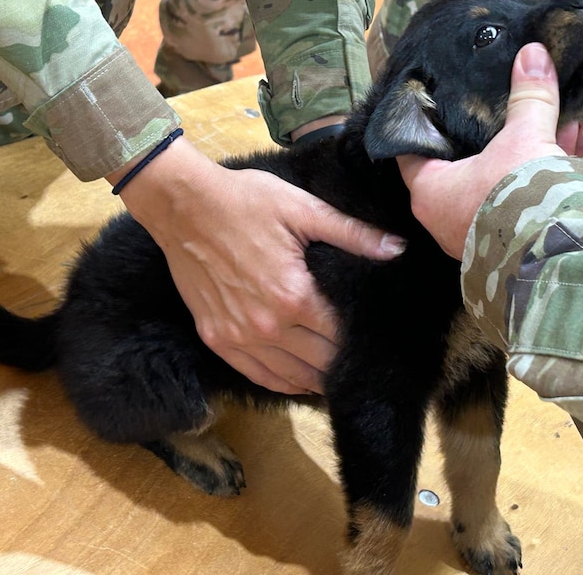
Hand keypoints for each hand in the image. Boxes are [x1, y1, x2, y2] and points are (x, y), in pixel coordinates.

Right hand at [112, 138, 403, 394]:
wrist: (184, 205)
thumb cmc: (246, 201)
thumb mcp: (304, 209)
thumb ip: (353, 234)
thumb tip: (398, 249)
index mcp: (294, 295)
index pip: (341, 335)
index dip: (363, 338)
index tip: (379, 338)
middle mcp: (267, 326)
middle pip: (321, 362)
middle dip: (343, 360)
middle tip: (362, 357)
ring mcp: (238, 337)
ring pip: (292, 377)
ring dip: (317, 378)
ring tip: (337, 372)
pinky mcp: (216, 339)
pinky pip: (258, 376)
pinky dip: (283, 382)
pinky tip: (300, 379)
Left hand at [398, 43, 566, 258]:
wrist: (556, 259)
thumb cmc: (523, 196)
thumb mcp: (527, 138)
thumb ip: (529, 97)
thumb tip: (532, 53)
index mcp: (429, 190)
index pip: (412, 149)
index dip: (423, 125)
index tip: (434, 106)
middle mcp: (438, 220)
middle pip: (443, 173)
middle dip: (463, 152)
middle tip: (477, 124)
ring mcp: (464, 242)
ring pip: (470, 198)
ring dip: (489, 178)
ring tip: (509, 151)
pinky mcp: (494, 255)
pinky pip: (494, 220)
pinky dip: (507, 201)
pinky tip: (526, 185)